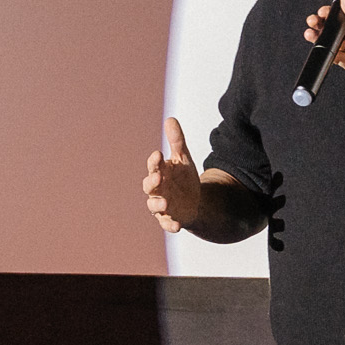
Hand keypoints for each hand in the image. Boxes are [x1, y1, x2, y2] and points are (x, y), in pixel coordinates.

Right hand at [143, 117, 200, 232]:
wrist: (195, 200)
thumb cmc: (183, 178)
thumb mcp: (183, 158)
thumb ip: (177, 141)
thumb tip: (170, 118)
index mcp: (159, 172)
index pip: (153, 166)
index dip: (154, 162)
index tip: (159, 154)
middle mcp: (157, 190)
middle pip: (150, 186)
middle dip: (152, 182)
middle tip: (158, 176)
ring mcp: (162, 205)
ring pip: (154, 206)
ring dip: (158, 204)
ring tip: (165, 203)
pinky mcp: (170, 219)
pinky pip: (167, 223)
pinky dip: (170, 225)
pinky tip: (177, 226)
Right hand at [302, 0, 344, 90]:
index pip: (342, 16)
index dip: (331, 14)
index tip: (321, 12)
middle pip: (334, 28)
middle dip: (321, 25)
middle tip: (312, 21)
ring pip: (332, 42)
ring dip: (320, 38)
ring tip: (310, 34)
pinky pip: (335, 58)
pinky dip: (328, 54)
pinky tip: (323, 49)